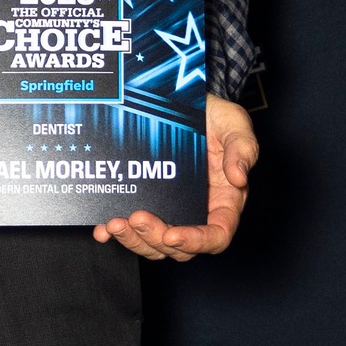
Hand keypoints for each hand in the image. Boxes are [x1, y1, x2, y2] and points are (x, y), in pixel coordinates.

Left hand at [92, 93, 257, 261]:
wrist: (187, 100)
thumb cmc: (217, 118)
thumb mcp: (236, 125)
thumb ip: (243, 150)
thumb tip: (239, 178)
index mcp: (223, 202)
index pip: (215, 235)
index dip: (195, 241)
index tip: (172, 235)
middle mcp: (197, 211)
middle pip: (179, 245)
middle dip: (154, 238)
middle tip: (135, 219)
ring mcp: (170, 208)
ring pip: (153, 242)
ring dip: (133, 239)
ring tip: (115, 224)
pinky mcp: (148, 200)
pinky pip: (133, 226)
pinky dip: (116, 233)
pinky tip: (102, 229)